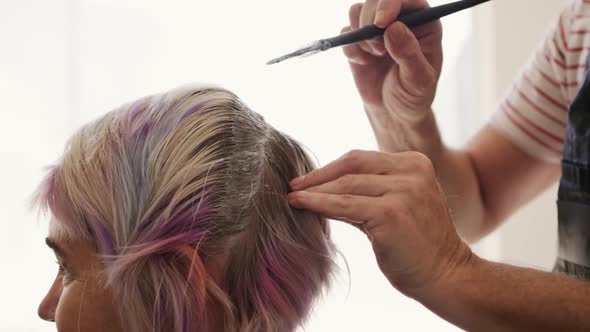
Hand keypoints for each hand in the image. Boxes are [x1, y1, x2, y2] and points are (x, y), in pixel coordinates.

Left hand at [288, 150, 473, 295]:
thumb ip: (367, 191)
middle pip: (352, 164)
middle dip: (319, 175)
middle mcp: (412, 171)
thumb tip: (322, 187)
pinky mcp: (390, 212)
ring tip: (293, 196)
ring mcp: (403, 190)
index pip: (362, 158)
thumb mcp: (399, 205)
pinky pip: (343, 204)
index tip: (308, 178)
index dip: (331, 167)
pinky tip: (300, 204)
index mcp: (415, 164)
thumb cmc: (418, 244)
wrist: (446, 274)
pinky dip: (317, 203)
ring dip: (314, 191)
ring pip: (345, 184)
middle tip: (294, 184)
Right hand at [343, 0, 442, 122]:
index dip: (390, 4)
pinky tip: (364, 63)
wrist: (393, 111)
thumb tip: (394, 28)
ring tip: (375, 55)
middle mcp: (400, 19)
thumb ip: (409, 54)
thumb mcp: (418, 80)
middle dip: (370, 20)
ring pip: (357, 11)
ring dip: (360, 34)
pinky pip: (345, 33)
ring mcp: (377, 29)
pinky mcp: (358, 40)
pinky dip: (351, 49)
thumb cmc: (413, 95)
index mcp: (424, 22)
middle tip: (377, 48)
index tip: (381, 23)